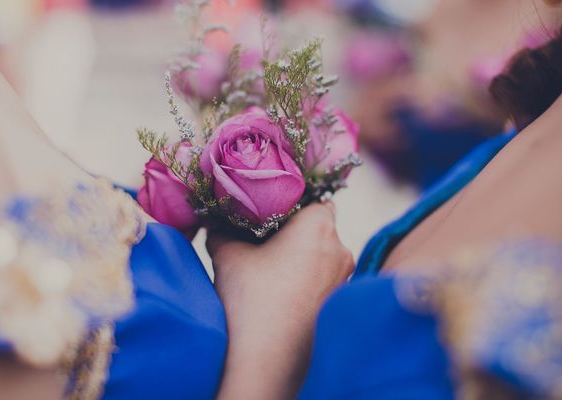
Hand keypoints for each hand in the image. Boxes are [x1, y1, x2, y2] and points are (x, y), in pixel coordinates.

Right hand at [207, 203, 353, 399]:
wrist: (266, 363)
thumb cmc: (251, 301)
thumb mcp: (228, 256)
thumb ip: (222, 231)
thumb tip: (217, 223)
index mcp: (319, 226)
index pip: (313, 198)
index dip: (290, 203)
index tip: (269, 212)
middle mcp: (340, 249)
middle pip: (320, 227)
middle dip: (295, 231)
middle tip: (266, 238)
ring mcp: (345, 279)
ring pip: (323, 255)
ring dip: (302, 257)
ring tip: (271, 268)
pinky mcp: (340, 305)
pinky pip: (325, 280)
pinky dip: (308, 280)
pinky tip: (281, 292)